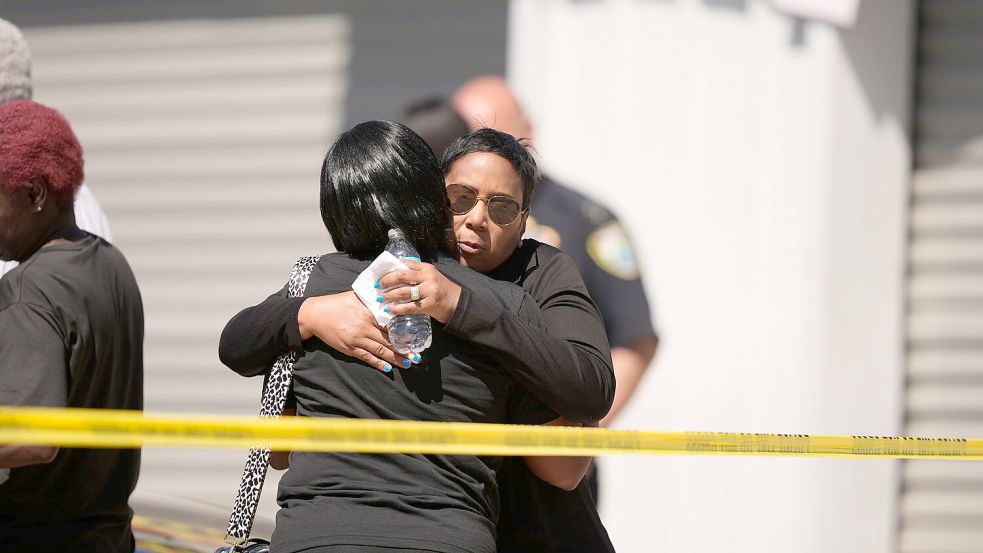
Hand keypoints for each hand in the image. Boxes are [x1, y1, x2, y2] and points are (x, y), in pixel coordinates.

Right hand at [298, 292, 417, 372]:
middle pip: (389, 341)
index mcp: (369, 314)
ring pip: (380, 351)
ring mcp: (357, 339)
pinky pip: (366, 358)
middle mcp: (364, 328)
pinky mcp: (349, 348)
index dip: (404, 333)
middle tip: (418, 357)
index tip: (416, 338)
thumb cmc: (337, 303)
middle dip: (404, 350)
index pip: (390, 325)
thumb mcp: (357, 298)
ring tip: (408, 364)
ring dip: (395, 359)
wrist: (316, 314)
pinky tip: (388, 368)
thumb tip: (388, 300)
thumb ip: (373, 301)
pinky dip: (378, 363)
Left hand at [377, 260, 461, 322]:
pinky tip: (390, 309)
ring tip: (381, 298)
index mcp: (426, 268)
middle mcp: (428, 277)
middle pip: (402, 276)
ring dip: (389, 295)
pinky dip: (397, 309)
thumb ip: (416, 274)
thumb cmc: (440, 290)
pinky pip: (409, 307)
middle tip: (378, 285)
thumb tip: (392, 276)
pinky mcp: (429, 304)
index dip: (391, 269)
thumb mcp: (430, 277)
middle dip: (387, 281)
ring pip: (404, 291)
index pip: (405, 264)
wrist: (456, 303)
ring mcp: (429, 290)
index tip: (381, 274)